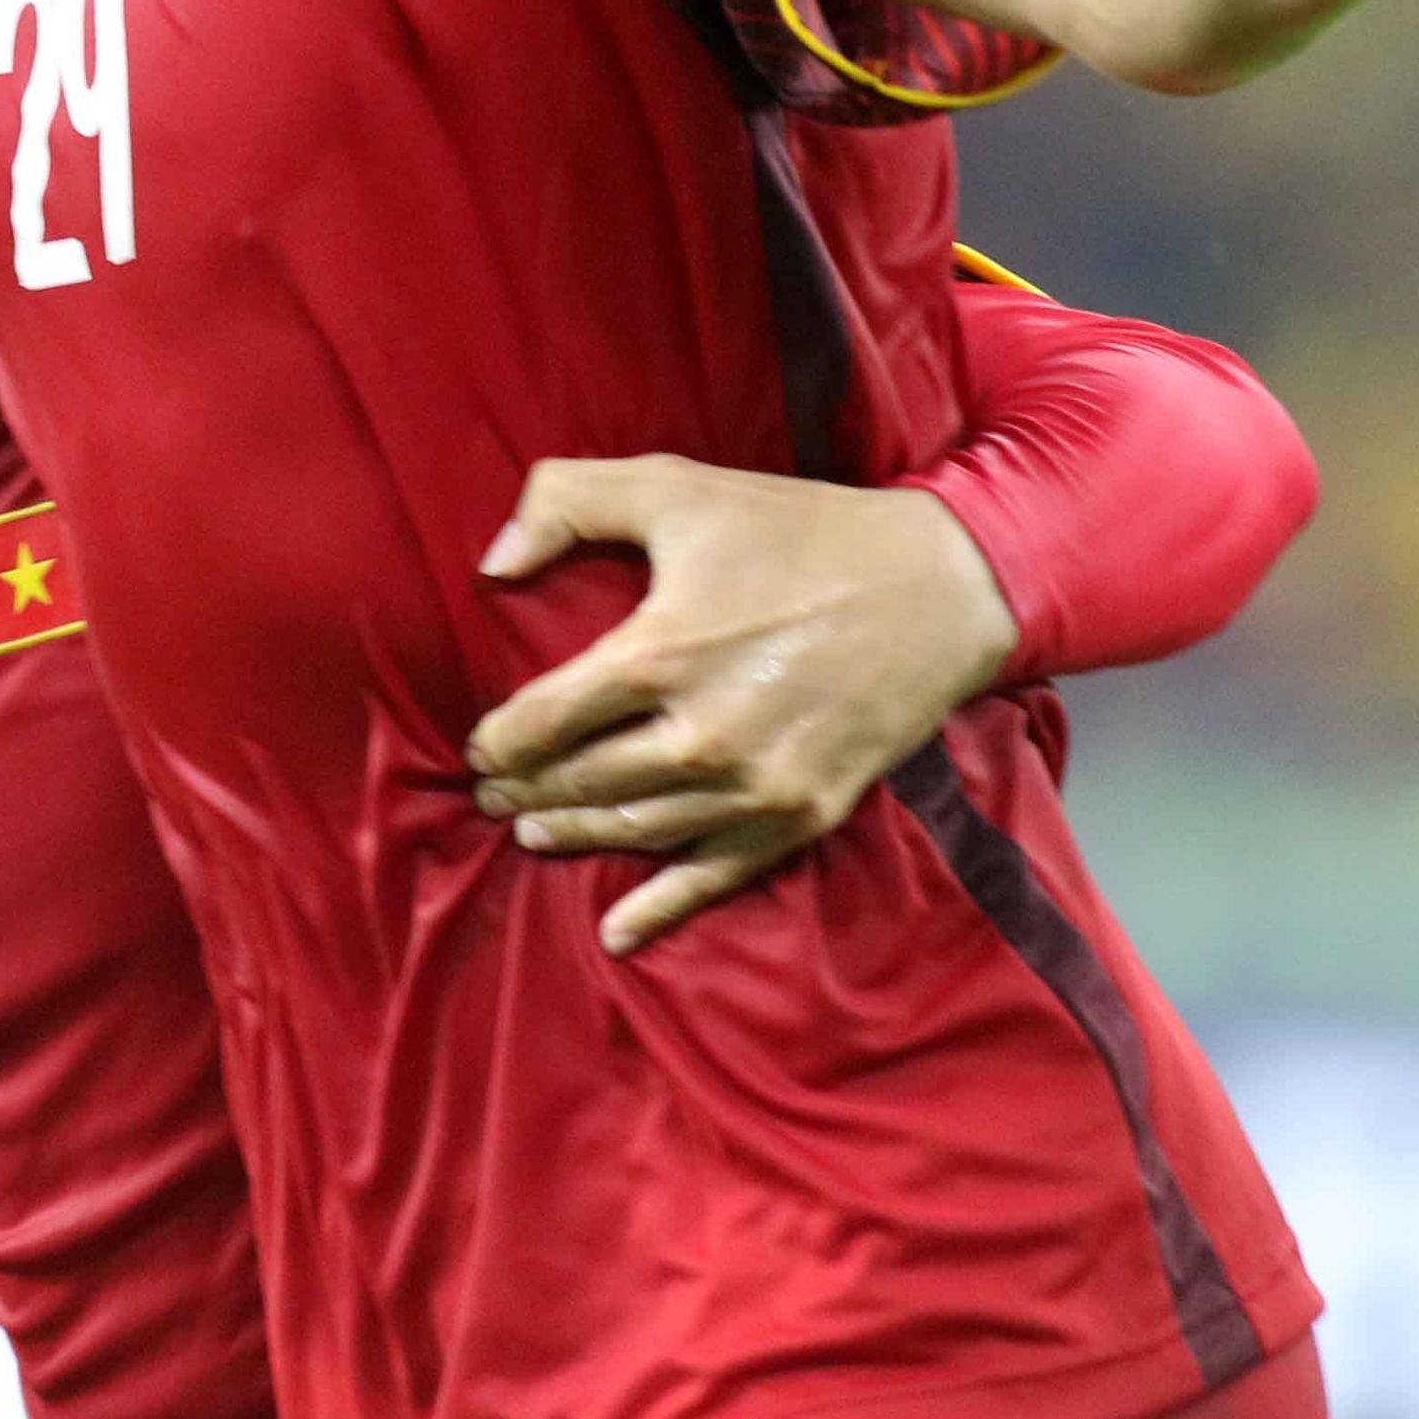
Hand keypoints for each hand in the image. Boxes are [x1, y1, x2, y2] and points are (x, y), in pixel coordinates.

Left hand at [465, 454, 1022, 956]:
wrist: (940, 588)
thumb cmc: (798, 531)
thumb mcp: (676, 487)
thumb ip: (567, 502)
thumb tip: (492, 562)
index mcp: (662, 654)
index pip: (546, 719)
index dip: (500, 741)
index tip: (479, 750)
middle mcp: (704, 735)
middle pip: (585, 781)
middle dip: (528, 791)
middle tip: (493, 796)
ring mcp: (757, 785)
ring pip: (638, 829)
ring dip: (576, 835)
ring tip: (534, 832)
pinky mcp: (803, 814)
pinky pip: (716, 874)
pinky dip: (660, 907)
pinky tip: (615, 931)